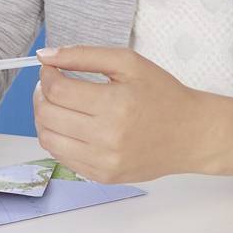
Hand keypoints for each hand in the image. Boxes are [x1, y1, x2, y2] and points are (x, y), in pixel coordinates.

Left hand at [32, 45, 222, 183]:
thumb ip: (84, 55)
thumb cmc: (162, 94)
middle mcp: (107, 138)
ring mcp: (103, 162)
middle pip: (48, 115)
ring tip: (59, 104)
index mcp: (115, 104)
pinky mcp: (103, 177)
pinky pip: (62, 158)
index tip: (51, 68)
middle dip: (41, 95)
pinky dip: (58, 138)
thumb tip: (45, 55)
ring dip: (45, 118)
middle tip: (51, 84)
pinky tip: (72, 124)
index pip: (58, 90)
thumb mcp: (128, 62)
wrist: (191, 134)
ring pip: (49, 140)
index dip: (46, 74)